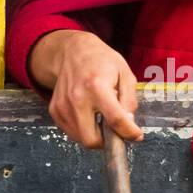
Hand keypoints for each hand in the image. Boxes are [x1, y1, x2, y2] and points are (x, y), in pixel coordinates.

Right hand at [28, 29, 143, 147]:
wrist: (72, 51)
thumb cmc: (101, 61)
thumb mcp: (125, 73)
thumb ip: (130, 100)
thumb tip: (129, 123)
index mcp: (97, 86)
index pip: (115, 120)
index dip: (129, 132)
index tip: (136, 135)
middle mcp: (77, 98)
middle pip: (92, 139)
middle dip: (107, 141)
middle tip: (116, 129)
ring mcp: (63, 105)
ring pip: (82, 139)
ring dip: (95, 135)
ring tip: (101, 116)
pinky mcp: (55, 110)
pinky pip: (72, 132)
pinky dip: (83, 129)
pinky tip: (89, 114)